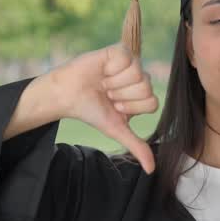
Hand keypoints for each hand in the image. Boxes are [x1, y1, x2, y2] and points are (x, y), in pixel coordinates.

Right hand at [54, 43, 159, 172]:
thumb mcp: (116, 129)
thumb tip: (151, 170)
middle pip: (146, 88)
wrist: (67, 95)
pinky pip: (127, 58)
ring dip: (114, 82)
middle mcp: (139, 79)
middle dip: (122, 95)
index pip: (152, 102)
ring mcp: (131, 63)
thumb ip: (136, 145)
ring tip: (103, 82)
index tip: (115, 106)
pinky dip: (111, 68)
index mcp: (142, 96)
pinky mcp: (119, 50)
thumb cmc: (91, 111)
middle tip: (107, 93)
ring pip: (137, 73)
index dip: (131, 107)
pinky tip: (102, 70)